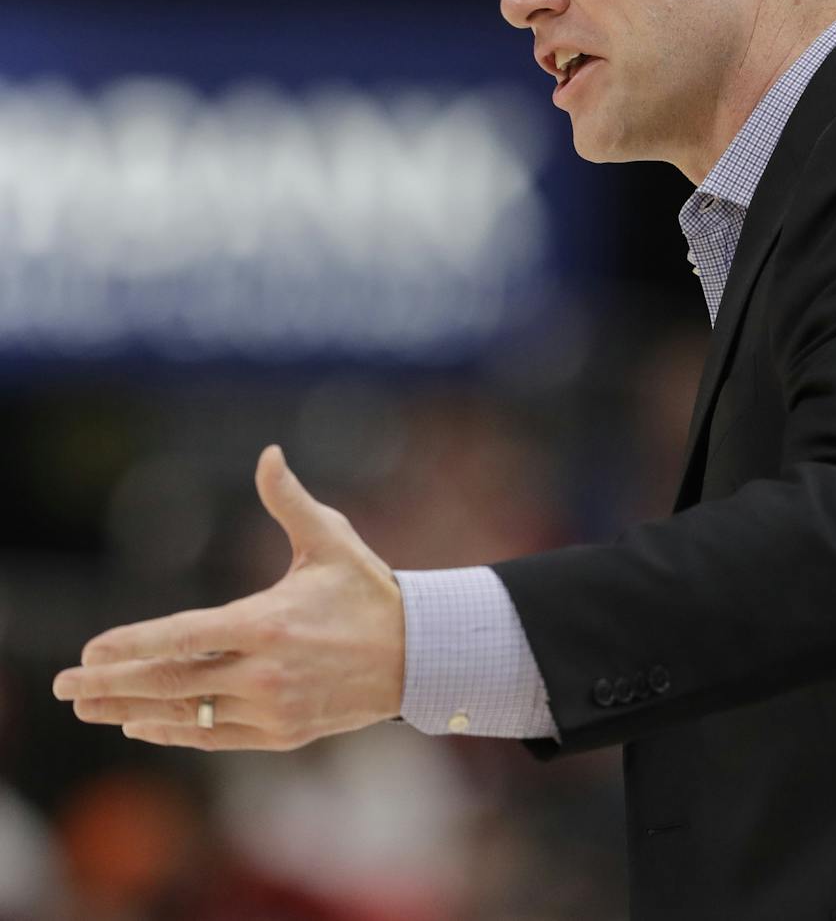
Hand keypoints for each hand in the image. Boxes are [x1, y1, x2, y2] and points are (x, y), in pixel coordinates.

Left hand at [52, 444, 405, 750]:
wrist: (417, 654)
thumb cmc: (367, 591)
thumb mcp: (331, 540)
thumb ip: (290, 500)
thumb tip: (269, 453)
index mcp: (269, 623)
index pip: (184, 637)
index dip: (133, 645)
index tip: (91, 649)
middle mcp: (265, 672)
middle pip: (172, 682)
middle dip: (111, 685)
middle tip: (65, 686)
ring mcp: (273, 707)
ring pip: (187, 713)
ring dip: (131, 711)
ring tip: (89, 707)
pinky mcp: (283, 732)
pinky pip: (214, 735)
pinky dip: (173, 731)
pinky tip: (140, 724)